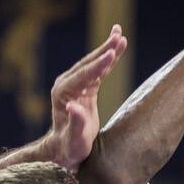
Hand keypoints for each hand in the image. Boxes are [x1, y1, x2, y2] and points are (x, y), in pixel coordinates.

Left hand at [43, 25, 127, 170]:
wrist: (66, 149)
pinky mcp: (85, 86)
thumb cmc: (70, 147)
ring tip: (120, 34)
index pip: (84, 75)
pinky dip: (109, 59)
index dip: (99, 65)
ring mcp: (75, 84)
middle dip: (105, 50)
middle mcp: (67, 84)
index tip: (111, 54)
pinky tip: (118, 48)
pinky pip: (99, 70)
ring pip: (94, 63)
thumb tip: (73, 108)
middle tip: (119, 36)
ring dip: (108, 49)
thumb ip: (74, 123)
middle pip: (89, 63)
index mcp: (63, 93)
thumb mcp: (74, 139)